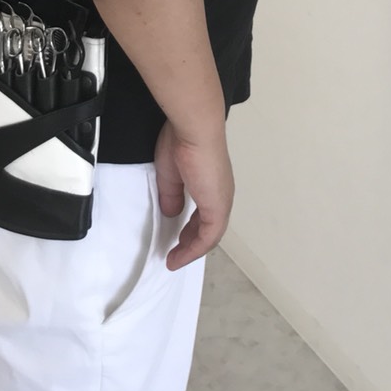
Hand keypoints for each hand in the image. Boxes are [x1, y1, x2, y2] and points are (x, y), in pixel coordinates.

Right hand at [154, 119, 234, 270]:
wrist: (194, 131)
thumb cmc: (181, 144)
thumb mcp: (170, 174)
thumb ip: (172, 195)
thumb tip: (171, 212)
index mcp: (210, 184)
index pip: (204, 213)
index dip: (190, 227)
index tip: (175, 236)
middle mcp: (220, 195)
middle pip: (209, 227)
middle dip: (191, 242)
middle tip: (175, 252)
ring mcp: (220, 202)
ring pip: (209, 235)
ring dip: (191, 249)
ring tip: (175, 259)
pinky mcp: (217, 209)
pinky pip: (207, 238)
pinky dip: (193, 250)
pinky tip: (179, 257)